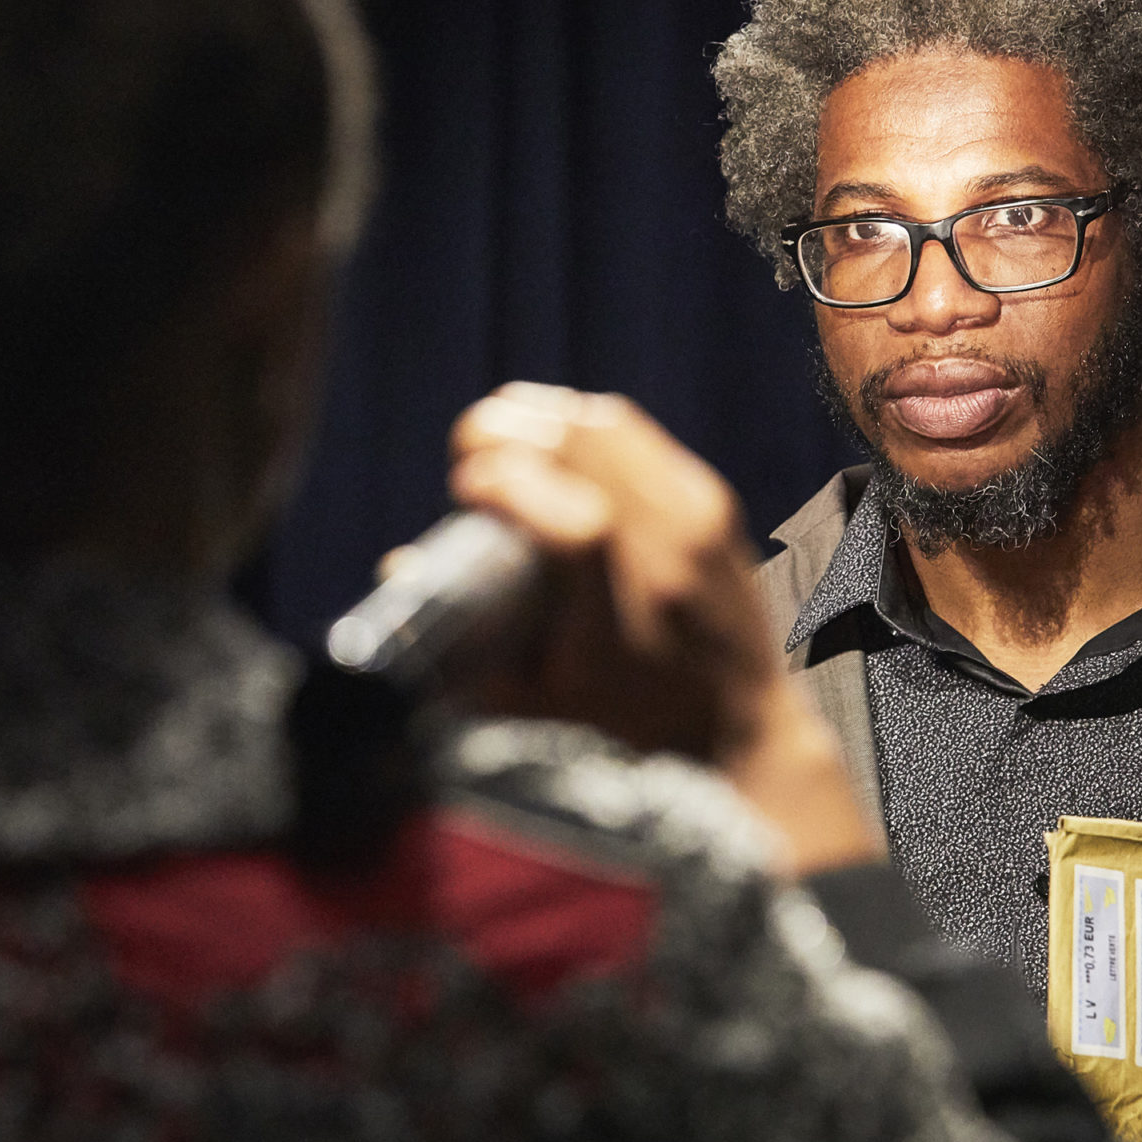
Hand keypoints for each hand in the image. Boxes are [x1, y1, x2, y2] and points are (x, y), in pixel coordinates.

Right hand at [442, 382, 883, 874]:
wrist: (743, 725)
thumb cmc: (627, 725)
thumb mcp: (538, 702)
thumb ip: (459, 646)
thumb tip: (398, 566)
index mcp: (623, 619)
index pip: (573, 522)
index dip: (507, 483)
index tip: (462, 486)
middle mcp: (668, 559)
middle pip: (582, 449)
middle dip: (507, 432)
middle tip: (467, 452)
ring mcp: (696, 522)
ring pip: (606, 425)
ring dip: (542, 416)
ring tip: (499, 435)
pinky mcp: (711, 501)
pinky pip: (635, 434)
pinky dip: (581, 423)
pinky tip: (551, 437)